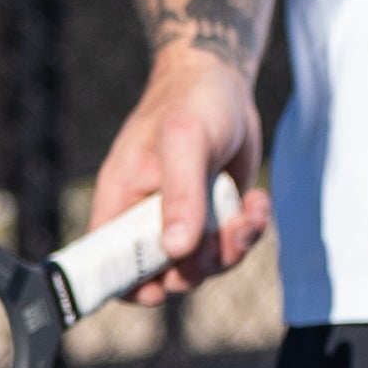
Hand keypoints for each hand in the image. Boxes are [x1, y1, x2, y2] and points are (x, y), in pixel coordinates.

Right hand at [88, 47, 269, 305]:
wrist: (222, 82)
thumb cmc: (192, 103)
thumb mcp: (184, 143)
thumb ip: (180, 195)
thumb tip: (175, 250)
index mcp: (121, 204)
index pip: (109, 266)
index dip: (129, 286)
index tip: (162, 285)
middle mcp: (147, 219)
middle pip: (163, 276)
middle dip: (198, 266)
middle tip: (221, 236)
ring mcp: (182, 220)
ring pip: (203, 266)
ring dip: (233, 249)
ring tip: (250, 213)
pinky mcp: (213, 216)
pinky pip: (231, 247)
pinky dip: (250, 232)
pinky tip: (257, 201)